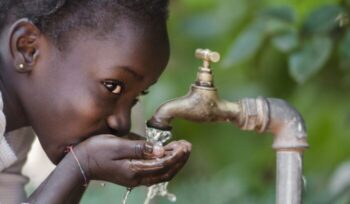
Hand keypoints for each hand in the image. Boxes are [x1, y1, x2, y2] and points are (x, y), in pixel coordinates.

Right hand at [73, 134, 190, 186]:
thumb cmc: (96, 151)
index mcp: (134, 170)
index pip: (163, 164)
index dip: (176, 155)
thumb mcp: (117, 145)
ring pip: (162, 174)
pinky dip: (165, 165)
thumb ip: (140, 147)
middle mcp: (137, 177)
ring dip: (174, 163)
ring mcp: (135, 178)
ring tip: (182, 149)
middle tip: (188, 146)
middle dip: (179, 160)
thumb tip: (161, 150)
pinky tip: (168, 155)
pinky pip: (155, 173)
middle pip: (166, 172)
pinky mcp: (133, 175)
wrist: (80, 163)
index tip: (185, 145)